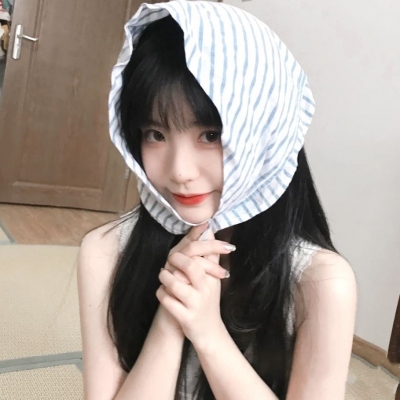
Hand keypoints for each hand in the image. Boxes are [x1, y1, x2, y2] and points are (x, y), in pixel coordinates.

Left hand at [156, 226, 233, 346]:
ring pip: (175, 283)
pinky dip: (161, 293)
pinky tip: (163, 292)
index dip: (194, 242)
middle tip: (171, 259)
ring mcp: (195, 304)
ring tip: (164, 275)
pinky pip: (167, 300)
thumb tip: (208, 228)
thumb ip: (210, 253)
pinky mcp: (185, 317)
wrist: (208, 332)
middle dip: (177, 259)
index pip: (207, 253)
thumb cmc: (206, 300)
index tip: (185, 241)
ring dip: (165, 276)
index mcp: (213, 277)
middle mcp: (206, 289)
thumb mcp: (212, 277)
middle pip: (191, 266)